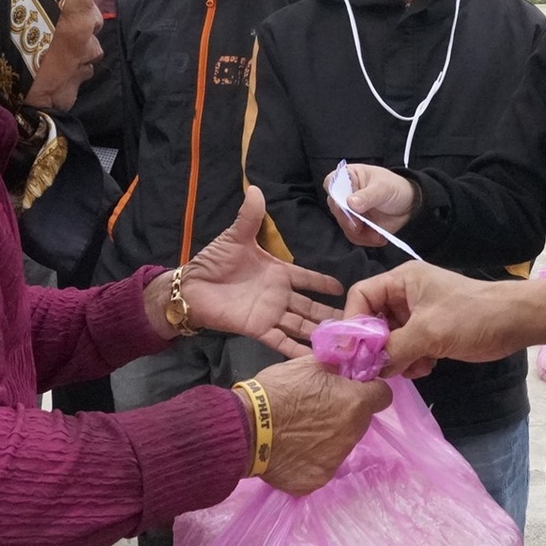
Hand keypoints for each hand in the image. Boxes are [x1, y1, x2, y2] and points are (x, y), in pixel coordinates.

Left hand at [177, 187, 343, 357]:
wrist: (191, 288)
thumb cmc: (213, 262)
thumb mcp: (234, 237)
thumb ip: (249, 217)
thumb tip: (256, 188)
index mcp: (277, 272)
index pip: (307, 278)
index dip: (324, 283)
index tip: (344, 288)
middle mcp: (278, 295)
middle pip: (310, 306)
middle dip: (330, 313)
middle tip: (353, 320)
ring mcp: (270, 314)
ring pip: (301, 324)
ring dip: (319, 332)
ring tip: (341, 341)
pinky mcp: (258, 329)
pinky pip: (281, 341)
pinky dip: (296, 350)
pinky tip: (314, 357)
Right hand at [251, 358, 393, 494]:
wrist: (245, 428)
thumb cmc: (277, 390)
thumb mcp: (309, 364)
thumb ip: (337, 364)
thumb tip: (351, 359)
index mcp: (355, 404)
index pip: (383, 396)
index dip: (368, 389)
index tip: (352, 388)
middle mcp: (352, 435)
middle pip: (359, 422)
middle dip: (345, 414)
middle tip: (317, 408)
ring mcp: (335, 462)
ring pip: (340, 445)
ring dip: (328, 437)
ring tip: (299, 429)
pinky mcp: (316, 481)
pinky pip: (320, 466)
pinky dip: (309, 459)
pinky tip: (291, 449)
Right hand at [325, 163, 418, 248]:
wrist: (409, 205)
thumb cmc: (395, 187)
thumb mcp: (383, 188)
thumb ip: (368, 195)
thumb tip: (350, 203)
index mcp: (349, 177)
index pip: (331, 183)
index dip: (334, 195)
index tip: (344, 205)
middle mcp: (345, 195)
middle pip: (335, 208)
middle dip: (347, 219)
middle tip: (359, 226)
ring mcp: (351, 212)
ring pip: (344, 225)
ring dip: (359, 234)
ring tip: (376, 235)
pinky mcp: (358, 226)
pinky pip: (354, 236)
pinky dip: (365, 240)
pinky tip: (378, 237)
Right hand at [345, 262, 523, 378]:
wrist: (514, 323)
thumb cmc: (470, 316)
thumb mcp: (428, 332)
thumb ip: (392, 349)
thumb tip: (366, 369)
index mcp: (401, 281)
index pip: (360, 296)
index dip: (353, 323)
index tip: (354, 353)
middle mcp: (405, 295)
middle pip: (373, 320)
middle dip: (377, 346)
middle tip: (380, 368)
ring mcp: (418, 314)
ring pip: (389, 339)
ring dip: (396, 357)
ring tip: (413, 367)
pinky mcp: (431, 332)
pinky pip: (407, 348)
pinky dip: (411, 361)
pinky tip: (426, 367)